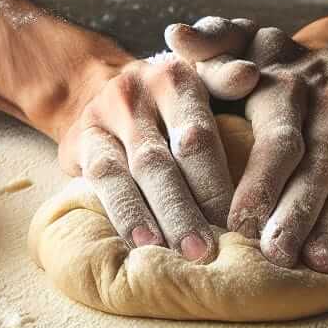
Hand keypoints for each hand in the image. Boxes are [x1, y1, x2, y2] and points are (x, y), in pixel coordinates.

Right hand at [56, 49, 259, 263]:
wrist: (95, 86)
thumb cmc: (166, 98)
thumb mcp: (197, 77)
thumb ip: (223, 80)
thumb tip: (249, 75)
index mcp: (173, 79)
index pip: (198, 136)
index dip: (216, 183)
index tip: (238, 224)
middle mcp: (135, 95)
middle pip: (164, 160)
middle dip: (187, 208)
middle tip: (208, 251)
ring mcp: (103, 119)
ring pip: (131, 173)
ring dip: (155, 215)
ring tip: (175, 252)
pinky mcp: (78, 142)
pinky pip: (101, 181)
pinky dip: (124, 212)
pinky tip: (140, 241)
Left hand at [165, 17, 327, 272]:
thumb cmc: (260, 58)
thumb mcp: (234, 37)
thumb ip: (207, 41)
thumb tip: (175, 35)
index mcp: (286, 86)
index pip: (277, 138)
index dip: (262, 180)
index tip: (237, 222)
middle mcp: (326, 111)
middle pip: (315, 167)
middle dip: (298, 213)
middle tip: (274, 256)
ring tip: (316, 265)